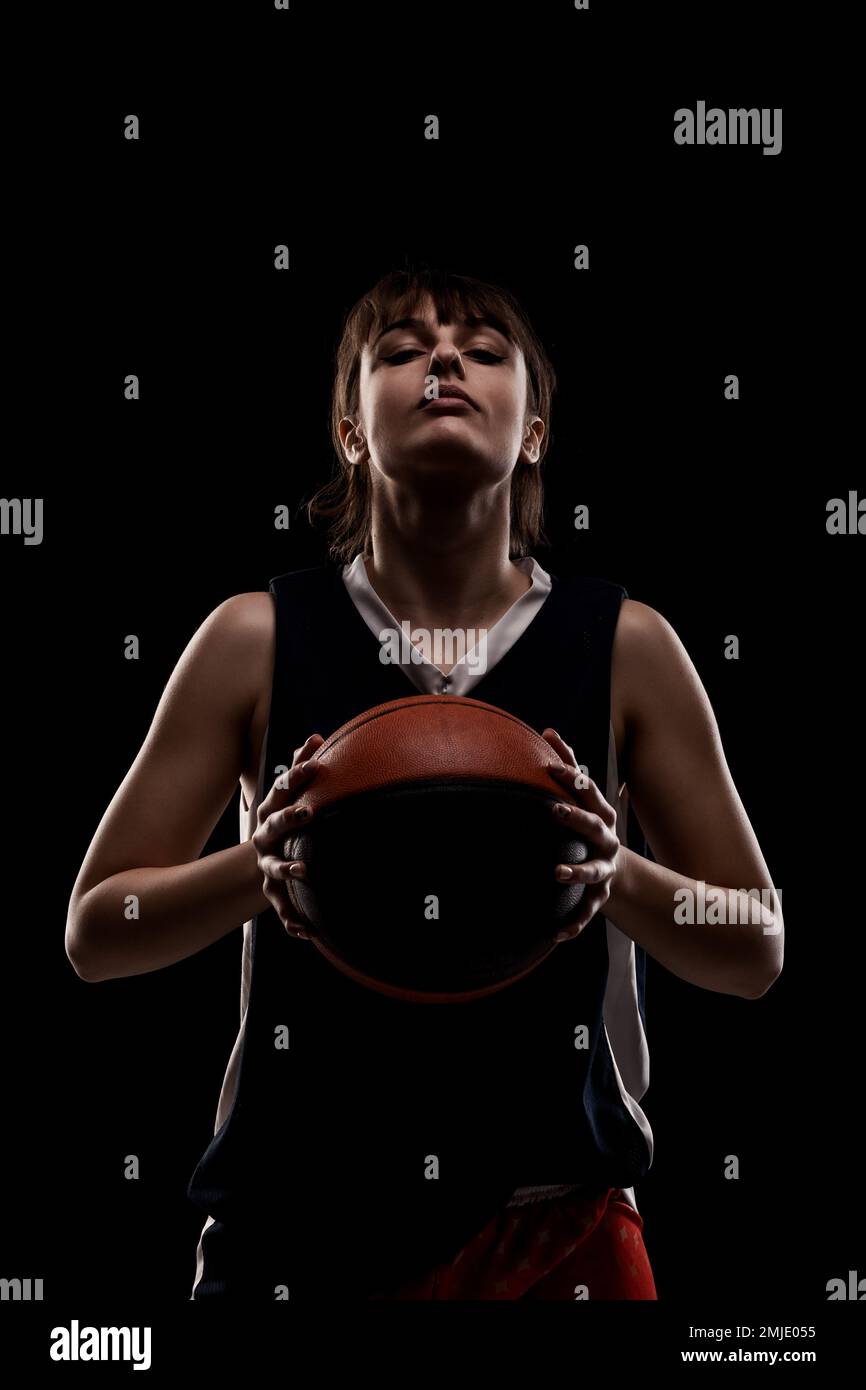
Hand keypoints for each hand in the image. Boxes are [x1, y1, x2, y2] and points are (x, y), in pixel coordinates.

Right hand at [252, 732, 324, 940]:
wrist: (262, 857)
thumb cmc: (283, 818)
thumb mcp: (289, 795)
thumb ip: (302, 764)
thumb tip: (317, 735)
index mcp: (272, 810)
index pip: (284, 788)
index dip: (299, 776)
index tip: (319, 764)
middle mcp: (266, 836)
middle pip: (276, 824)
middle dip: (291, 818)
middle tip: (310, 812)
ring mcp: (267, 864)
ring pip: (274, 868)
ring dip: (288, 868)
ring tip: (305, 870)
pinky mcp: (273, 891)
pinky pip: (282, 908)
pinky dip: (293, 920)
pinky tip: (307, 931)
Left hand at [542, 727, 620, 943]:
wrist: (617, 870)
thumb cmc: (590, 825)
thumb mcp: (584, 797)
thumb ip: (568, 764)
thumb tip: (549, 730)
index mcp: (601, 815)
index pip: (588, 792)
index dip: (572, 779)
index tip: (550, 767)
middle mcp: (606, 840)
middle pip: (592, 826)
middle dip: (575, 817)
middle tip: (553, 810)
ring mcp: (604, 870)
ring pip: (592, 872)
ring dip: (576, 871)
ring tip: (557, 873)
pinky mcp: (599, 897)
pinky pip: (586, 912)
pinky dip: (573, 924)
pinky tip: (556, 935)